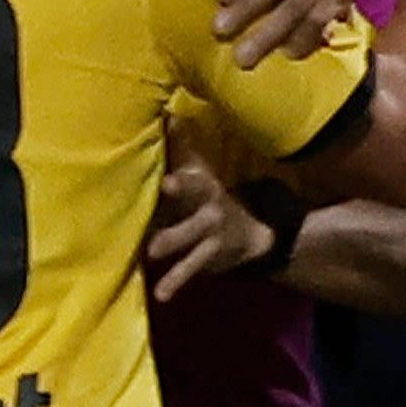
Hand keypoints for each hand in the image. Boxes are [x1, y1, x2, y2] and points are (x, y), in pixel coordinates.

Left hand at [145, 145, 272, 302]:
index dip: (182, 177)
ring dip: (173, 248)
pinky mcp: (208, 259)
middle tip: (162, 205)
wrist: (253, 231)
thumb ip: (182, 146)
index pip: (193, 177)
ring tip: (152, 255)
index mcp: (204, 185)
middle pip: (194, 206)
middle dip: (180, 205)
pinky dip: (175, 283)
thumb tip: (167, 112)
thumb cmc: (209, 196)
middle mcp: (209, 208)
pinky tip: (160, 295)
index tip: (167, 177)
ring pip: (190, 243)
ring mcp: (210, 236)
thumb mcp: (201, 172)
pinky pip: (190, 270)